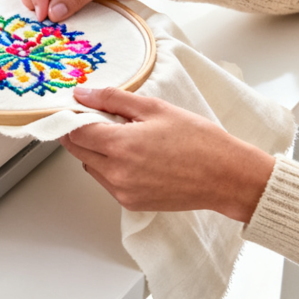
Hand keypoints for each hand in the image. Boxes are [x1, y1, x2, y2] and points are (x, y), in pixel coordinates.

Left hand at [59, 86, 276, 222]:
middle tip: (103, 119)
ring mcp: (123, 192)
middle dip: (82, 133)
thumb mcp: (155, 108)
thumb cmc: (198, 140)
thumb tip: (82, 94)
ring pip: (91, 167)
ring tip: (125, 137)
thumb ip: (114, 100)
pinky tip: (135, 156)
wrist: (226, 176)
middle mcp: (116, 173)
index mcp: (121, 146)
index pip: (75, 132)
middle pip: (78, 151)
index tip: (78, 108)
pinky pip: (107, 182)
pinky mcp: (132, 203)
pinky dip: (111, 168)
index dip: (72, 117)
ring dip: (97, 151)